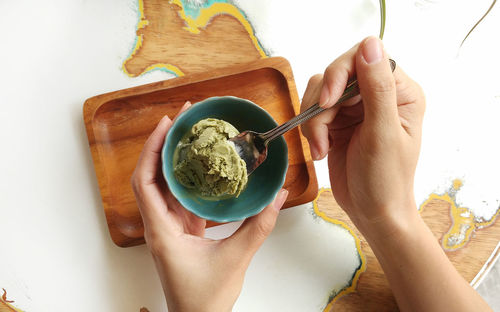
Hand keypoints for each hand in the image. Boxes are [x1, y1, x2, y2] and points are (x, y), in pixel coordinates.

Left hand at [131, 102, 288, 311]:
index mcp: (162, 231)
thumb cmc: (205, 299)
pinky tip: (204, 165)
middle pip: (152, 176)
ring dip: (175, 159)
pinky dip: (189, 177)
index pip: (146, 182)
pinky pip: (181, 196)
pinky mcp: (182, 229)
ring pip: (165, 184)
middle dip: (162, 145)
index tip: (166, 125)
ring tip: (192, 134)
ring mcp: (170, 227)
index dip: (152, 150)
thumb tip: (277, 196)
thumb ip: (258, 227)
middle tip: (182, 119)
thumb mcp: (235, 259)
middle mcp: (160, 225)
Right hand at [301, 37, 424, 237]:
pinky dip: (311, 131)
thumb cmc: (385, 180)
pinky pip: (313, 111)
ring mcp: (356, 109)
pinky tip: (321, 150)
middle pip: (337, 74)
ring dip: (314, 121)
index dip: (341, 73)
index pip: (365, 59)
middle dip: (323, 105)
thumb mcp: (383, 134)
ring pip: (320, 92)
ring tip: (321, 147)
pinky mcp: (338, 122)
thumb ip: (377, 88)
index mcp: (400, 93)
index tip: (329, 102)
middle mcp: (377, 95)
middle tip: (321, 133)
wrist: (371, 212)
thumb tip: (370, 44)